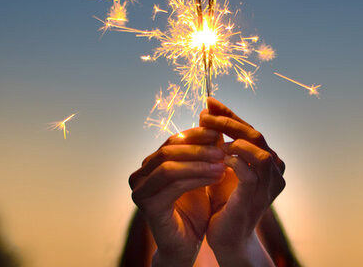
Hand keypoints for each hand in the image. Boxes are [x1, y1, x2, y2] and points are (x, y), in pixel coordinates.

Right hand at [128, 127, 225, 265]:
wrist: (187, 244)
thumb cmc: (194, 211)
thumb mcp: (200, 175)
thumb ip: (202, 152)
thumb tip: (211, 118)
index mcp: (150, 165)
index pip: (172, 141)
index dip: (195, 135)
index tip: (219, 133)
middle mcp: (139, 176)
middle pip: (168, 151)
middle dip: (198, 148)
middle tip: (222, 149)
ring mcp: (140, 191)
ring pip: (169, 166)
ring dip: (199, 163)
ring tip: (223, 164)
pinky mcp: (147, 206)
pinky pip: (173, 185)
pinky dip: (197, 178)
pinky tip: (217, 176)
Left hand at [200, 98, 284, 265]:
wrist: (228, 237)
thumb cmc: (225, 202)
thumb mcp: (221, 166)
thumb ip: (219, 141)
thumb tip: (206, 111)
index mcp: (270, 160)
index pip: (251, 129)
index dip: (230, 115)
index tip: (209, 102)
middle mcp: (276, 169)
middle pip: (255, 134)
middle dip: (228, 122)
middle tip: (204, 115)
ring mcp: (269, 184)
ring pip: (257, 149)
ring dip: (232, 139)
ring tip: (209, 135)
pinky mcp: (256, 196)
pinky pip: (248, 171)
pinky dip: (232, 160)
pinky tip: (216, 156)